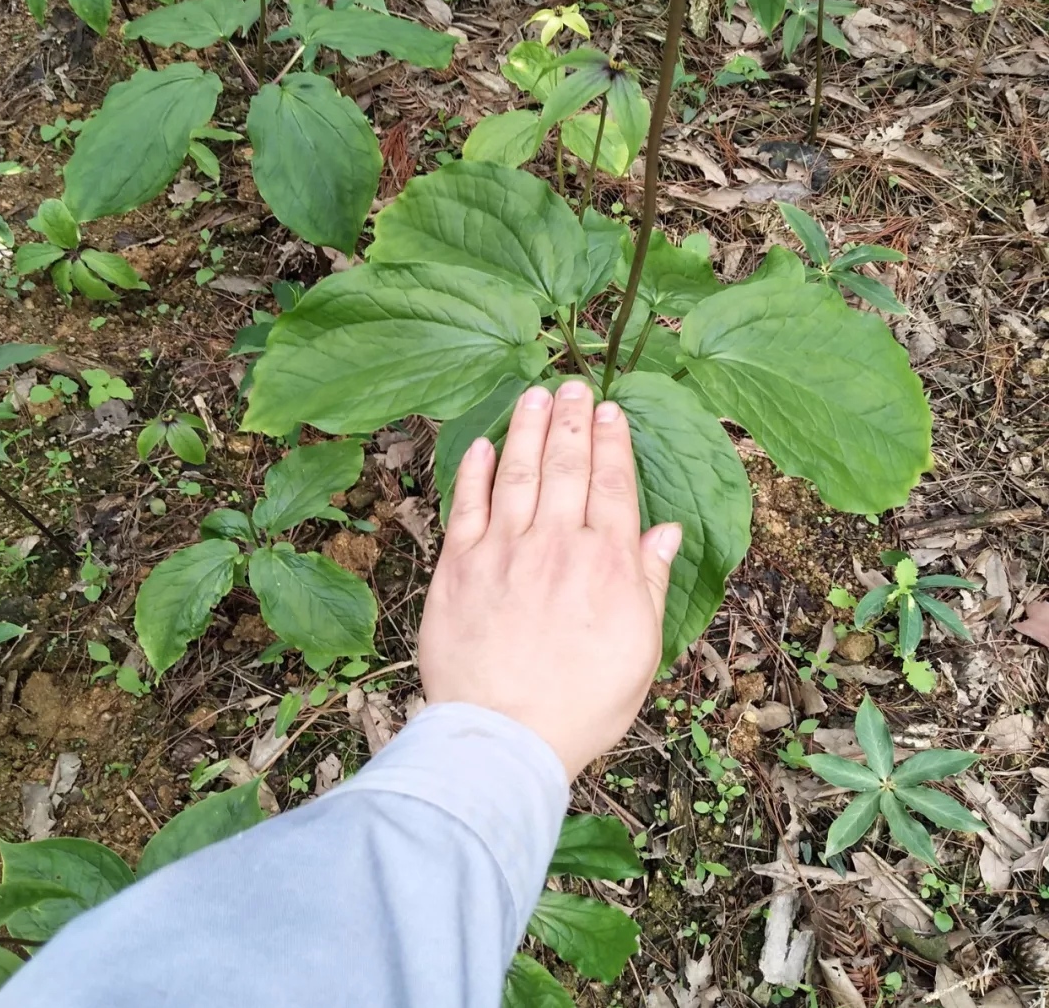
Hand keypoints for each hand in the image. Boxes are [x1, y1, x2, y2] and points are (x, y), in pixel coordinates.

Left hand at [419, 379, 681, 779]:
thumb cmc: (581, 703)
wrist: (504, 739)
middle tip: (573, 386)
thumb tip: (666, 531)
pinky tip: (482, 444)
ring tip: (535, 395)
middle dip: (571, 421)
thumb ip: (648, 581)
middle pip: (566, 467)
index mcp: (605, 563)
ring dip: (527, 429)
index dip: (611, 442)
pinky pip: (466, 506)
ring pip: (516, 473)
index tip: (609, 410)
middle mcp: (555, 543)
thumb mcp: (639, 649)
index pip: (612, 484)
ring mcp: (502, 550)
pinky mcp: (458, 567)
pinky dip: (473, 471)